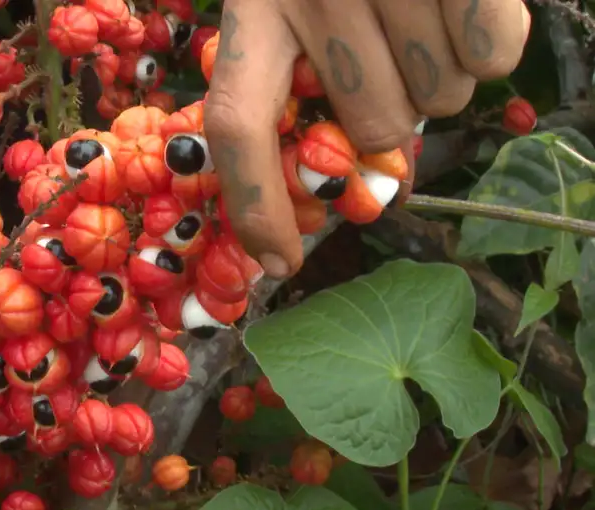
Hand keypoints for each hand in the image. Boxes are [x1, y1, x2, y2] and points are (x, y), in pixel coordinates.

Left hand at [204, 0, 532, 278]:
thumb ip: (298, 80)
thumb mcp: (289, 0)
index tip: (281, 262)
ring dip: (440, 82)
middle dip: (389, 126)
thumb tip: (347, 189)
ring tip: (424, 25)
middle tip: (392, 76)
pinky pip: (491, 55)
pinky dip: (490, 46)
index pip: (238, 124)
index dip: (258, 204)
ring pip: (437, 98)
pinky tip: (465, 9)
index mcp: (252, 4)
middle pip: (368, 127)